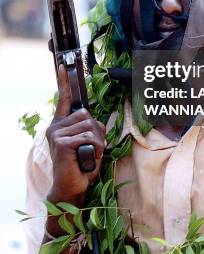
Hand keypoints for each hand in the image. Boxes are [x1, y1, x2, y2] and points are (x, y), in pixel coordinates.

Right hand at [46, 65, 105, 206]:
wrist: (72, 188)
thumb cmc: (82, 166)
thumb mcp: (88, 143)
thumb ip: (90, 129)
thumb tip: (95, 122)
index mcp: (61, 125)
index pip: (63, 99)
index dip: (64, 82)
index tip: (63, 65)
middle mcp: (55, 127)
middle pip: (87, 115)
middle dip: (97, 132)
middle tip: (92, 149)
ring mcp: (56, 134)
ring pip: (90, 127)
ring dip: (97, 143)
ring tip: (89, 156)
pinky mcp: (61, 143)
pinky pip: (89, 138)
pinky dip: (95, 149)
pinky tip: (87, 159)